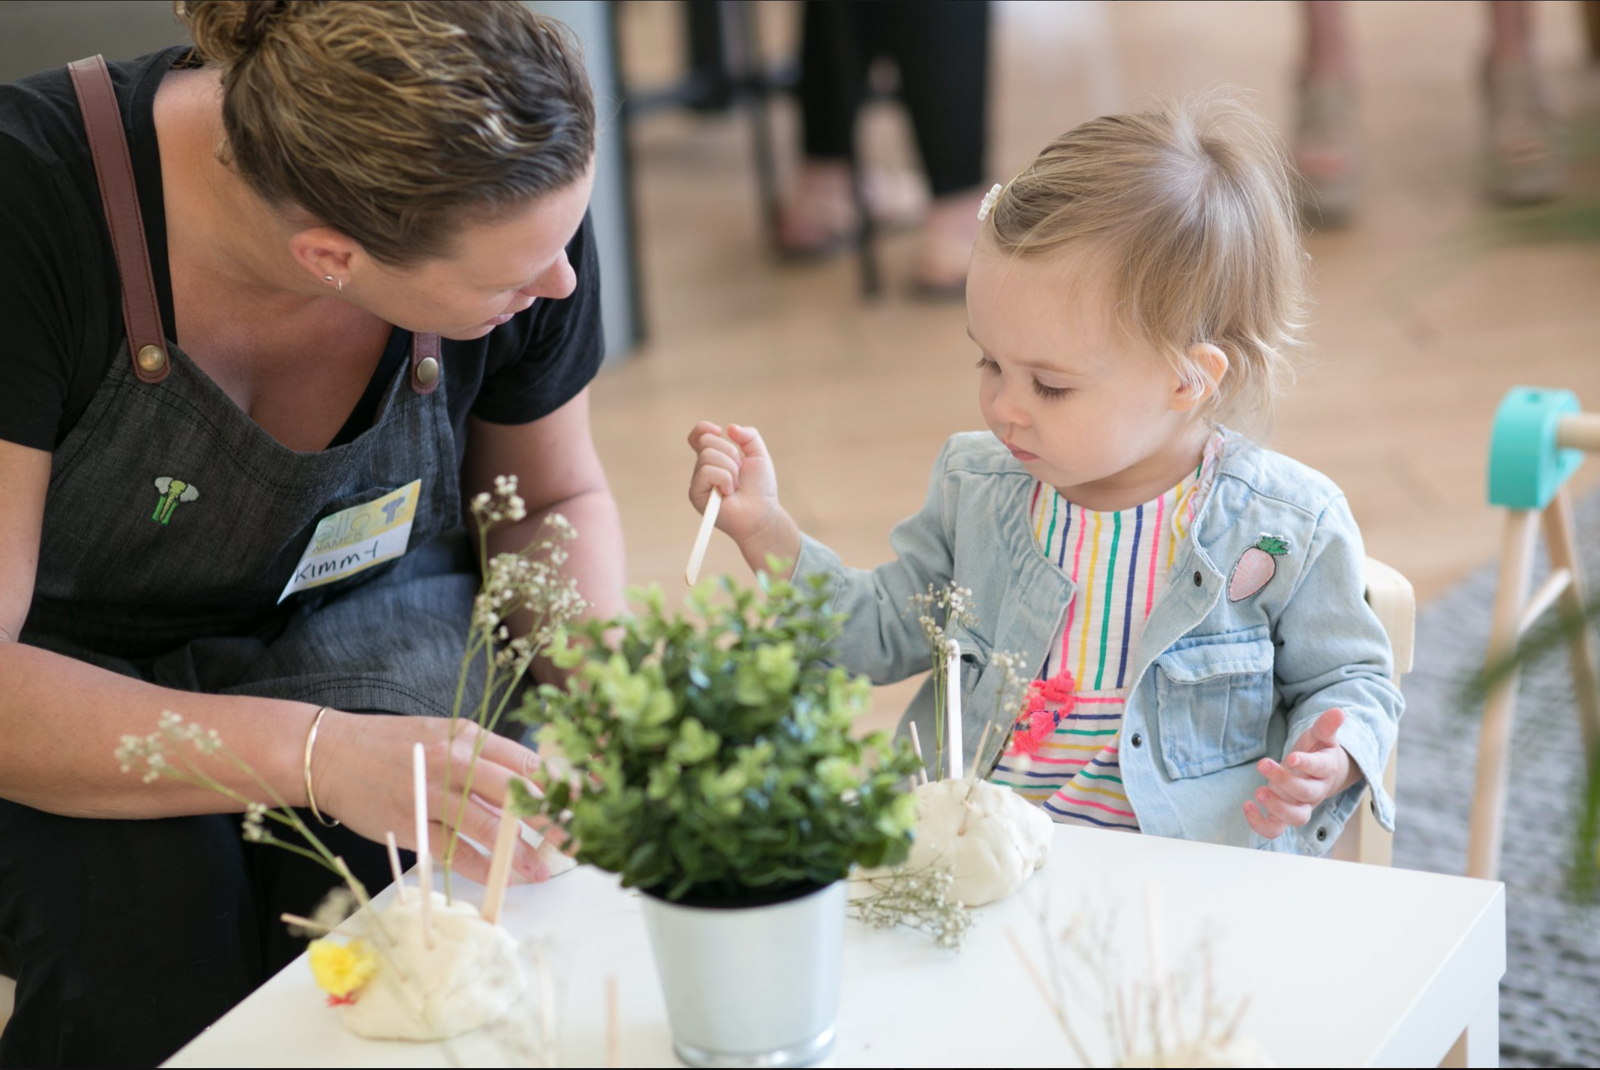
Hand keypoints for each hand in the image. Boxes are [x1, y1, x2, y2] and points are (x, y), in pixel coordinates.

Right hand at [313, 711, 567, 886]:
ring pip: (491, 826)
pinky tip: (504, 879)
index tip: (587, 802)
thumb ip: (484, 756)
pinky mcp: (413, 825)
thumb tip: (530, 783)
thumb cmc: (394, 744)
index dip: (561, 785)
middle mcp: (457, 762)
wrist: (333, 754)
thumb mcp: (445, 734)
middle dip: (552, 819)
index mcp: (470, 736)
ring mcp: (434, 794)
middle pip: (517, 793)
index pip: (528, 762)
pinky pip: (457, 851)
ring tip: (545, 868)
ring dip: (522, 851)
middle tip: (577, 838)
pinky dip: (484, 867)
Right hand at [686, 421, 798, 573]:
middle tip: (739, 473)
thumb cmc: (760, 489)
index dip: (703, 429)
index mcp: (714, 458)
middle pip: (706, 442)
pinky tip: (729, 493)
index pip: (698, 436)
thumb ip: (749, 436)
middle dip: (731, 453)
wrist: (763, 514)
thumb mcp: (759, 456)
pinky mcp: (695, 494)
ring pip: (708, 456)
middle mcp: (702, 469)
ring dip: (730, 469)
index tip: (719, 431)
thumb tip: (729, 427)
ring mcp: (697, 482)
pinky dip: (724, 479)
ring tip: (736, 486)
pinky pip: (707, 472)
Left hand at [1242, 707, 1359, 839]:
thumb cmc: (1317, 752)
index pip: (1321, 768)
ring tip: (1258, 793)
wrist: (1320, 776)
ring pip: (1297, 817)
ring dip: (1277, 808)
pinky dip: (1261, 824)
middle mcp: (1316, 791)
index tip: (1292, 757)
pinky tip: (1247, 806)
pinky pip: (1276, 829)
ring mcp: (1301, 805)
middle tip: (1263, 764)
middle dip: (1284, 781)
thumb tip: (1338, 711)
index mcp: (1326, 769)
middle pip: (1307, 793)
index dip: (1307, 764)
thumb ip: (1326, 726)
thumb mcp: (1320, 736)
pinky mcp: (1284, 815)